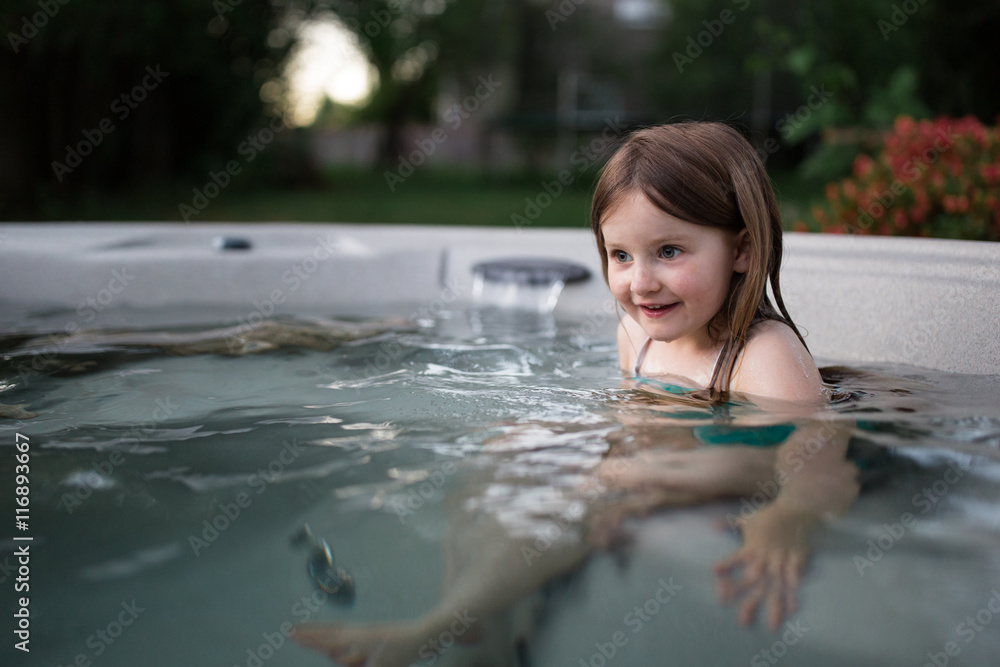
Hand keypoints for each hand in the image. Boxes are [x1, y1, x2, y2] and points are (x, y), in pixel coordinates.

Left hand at [713, 504, 812, 630]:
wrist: (795, 509)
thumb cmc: (768, 516)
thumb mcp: (746, 519)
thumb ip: (728, 525)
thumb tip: (711, 527)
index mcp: (751, 548)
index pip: (736, 559)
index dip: (726, 566)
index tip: (715, 573)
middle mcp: (765, 557)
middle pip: (755, 583)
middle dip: (749, 601)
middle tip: (742, 622)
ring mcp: (781, 560)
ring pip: (776, 586)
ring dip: (774, 605)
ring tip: (771, 625)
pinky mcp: (797, 560)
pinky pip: (795, 579)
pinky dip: (794, 593)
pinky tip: (793, 609)